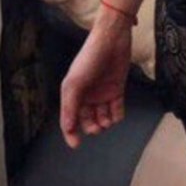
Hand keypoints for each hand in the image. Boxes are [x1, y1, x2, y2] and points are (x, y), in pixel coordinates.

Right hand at [59, 14, 133, 148]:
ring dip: (105, 123)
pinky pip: (116, 109)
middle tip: (97, 129)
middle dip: (92, 128)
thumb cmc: (89, 59)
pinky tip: (115, 116)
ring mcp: (102, 93)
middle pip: (87, 120)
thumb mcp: (74, 84)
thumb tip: (68, 128)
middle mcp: (87, 95)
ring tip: (107, 122)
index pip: (70, 119)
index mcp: (72, 94)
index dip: (71, 133)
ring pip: (102, 117)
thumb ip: (70, 106)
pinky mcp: (117, 89)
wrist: (111, 41)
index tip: (76, 145)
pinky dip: (116, 116)